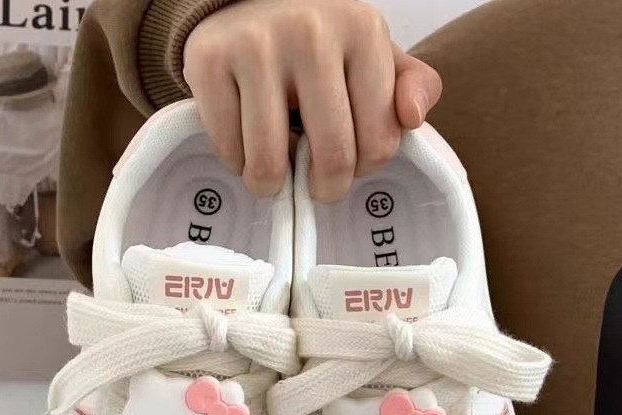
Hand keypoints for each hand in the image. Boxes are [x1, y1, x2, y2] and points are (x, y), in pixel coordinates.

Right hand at [184, 0, 441, 201]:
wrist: (244, 1)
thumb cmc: (319, 44)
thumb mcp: (373, 56)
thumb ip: (413, 86)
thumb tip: (411, 118)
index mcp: (362, 30)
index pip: (379, 142)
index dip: (364, 169)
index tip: (350, 163)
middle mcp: (310, 31)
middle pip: (332, 157)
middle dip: (325, 188)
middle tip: (315, 185)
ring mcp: (255, 45)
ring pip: (270, 163)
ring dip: (272, 185)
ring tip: (275, 173)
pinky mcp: (208, 62)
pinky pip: (229, 150)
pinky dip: (237, 163)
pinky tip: (246, 144)